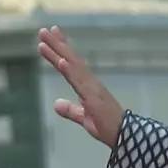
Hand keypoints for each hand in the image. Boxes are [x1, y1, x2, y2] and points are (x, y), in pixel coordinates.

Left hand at [39, 26, 126, 149]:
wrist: (124, 137)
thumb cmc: (108, 127)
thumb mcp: (85, 119)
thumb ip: (71, 111)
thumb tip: (56, 104)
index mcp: (87, 86)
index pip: (71, 65)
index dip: (61, 50)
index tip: (52, 35)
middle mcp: (90, 83)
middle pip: (70, 60)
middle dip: (57, 44)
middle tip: (43, 30)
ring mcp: (92, 89)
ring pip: (73, 66)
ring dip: (59, 51)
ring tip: (46, 39)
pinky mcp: (94, 98)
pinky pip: (80, 83)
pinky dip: (70, 71)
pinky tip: (62, 61)